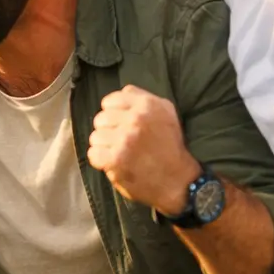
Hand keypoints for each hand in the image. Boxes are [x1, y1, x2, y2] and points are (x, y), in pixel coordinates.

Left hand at [87, 86, 200, 216]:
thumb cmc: (171, 146)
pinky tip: (115, 163)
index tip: (121, 124)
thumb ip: (142, 98)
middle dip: (109, 131)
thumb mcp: (166, 113)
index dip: (113, 114)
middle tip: (123, 142)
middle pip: (100, 119)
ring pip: (95, 137)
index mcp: (147, 104)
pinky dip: (101, 161)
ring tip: (121, 153)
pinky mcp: (116, 159)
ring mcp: (124, 139)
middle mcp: (135, 119)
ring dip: (105, 147)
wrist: (179, 182)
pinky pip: (93, 154)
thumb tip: (122, 92)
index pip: (109, 101)